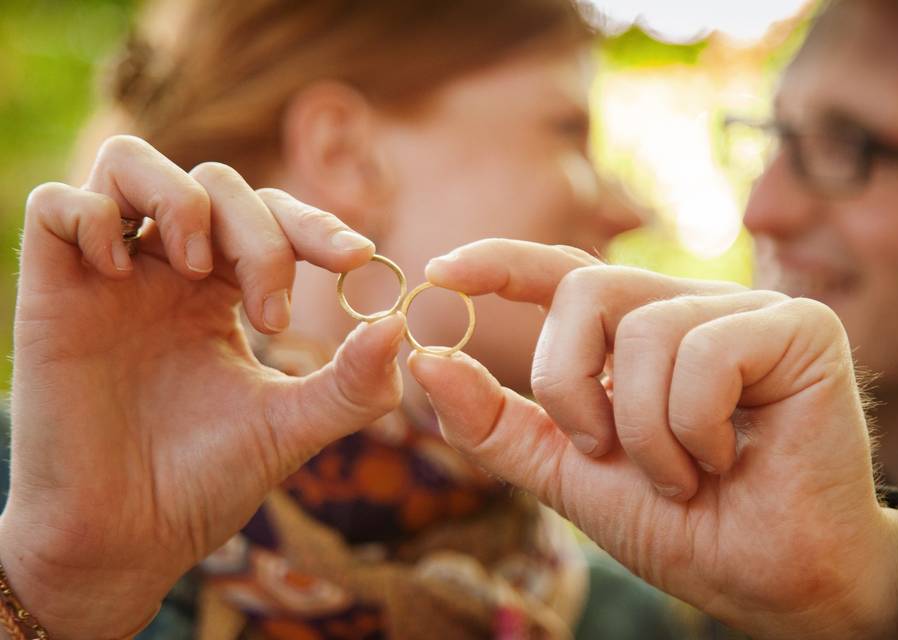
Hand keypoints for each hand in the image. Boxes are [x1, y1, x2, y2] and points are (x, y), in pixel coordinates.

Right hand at [1, 136, 404, 637]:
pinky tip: (122, 271)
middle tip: (272, 313)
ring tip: (195, 268)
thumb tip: (402, 326)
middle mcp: (166, 272)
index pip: (270, 217)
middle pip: (216, 184)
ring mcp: (107, 277)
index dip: (316, 223)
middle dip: (259, 232)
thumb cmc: (205, 481)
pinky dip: (95, 215)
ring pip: (131, 163)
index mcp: (223, 293)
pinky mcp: (49, 292)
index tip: (358, 258)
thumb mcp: (292, 426)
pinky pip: (56, 205)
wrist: (127, 540)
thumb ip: (351, 382)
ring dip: (181, 199)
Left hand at [409, 240, 897, 638]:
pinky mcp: (800, 328)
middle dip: (570, 384)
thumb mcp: (569, 474)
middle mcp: (687, 308)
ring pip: (643, 331)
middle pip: (586, 288)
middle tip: (604, 450)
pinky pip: (706, 351)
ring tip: (683, 476)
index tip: (440, 271)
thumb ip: (498, 424)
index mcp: (637, 334)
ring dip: (644, 433)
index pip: (564, 275)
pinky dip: (694, 426)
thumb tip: (426, 361)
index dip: (502, 263)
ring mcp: (745, 311)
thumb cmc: (681, 525)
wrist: (773, 581)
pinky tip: (728, 459)